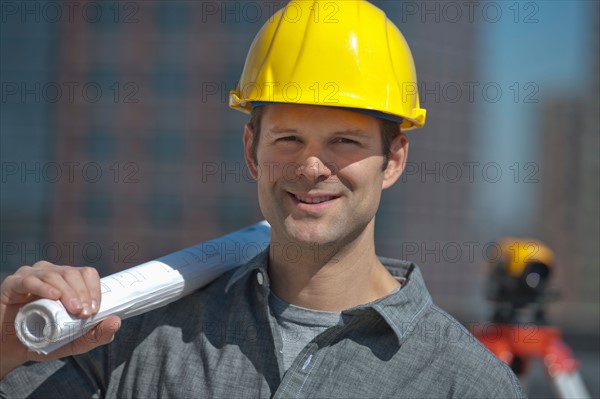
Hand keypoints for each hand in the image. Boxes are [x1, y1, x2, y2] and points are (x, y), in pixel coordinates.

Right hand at [0, 261, 120, 378]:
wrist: (10, 349)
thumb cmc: (43, 339)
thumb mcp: (74, 341)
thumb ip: (96, 334)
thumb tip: (117, 322)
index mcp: (68, 281)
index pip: (87, 274)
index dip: (94, 289)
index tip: (95, 309)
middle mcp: (51, 273)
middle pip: (73, 273)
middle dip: (82, 293)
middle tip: (85, 313)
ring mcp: (32, 275)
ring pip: (55, 275)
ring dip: (67, 291)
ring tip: (73, 309)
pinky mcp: (13, 284)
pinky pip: (30, 280)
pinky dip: (44, 287)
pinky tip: (53, 297)